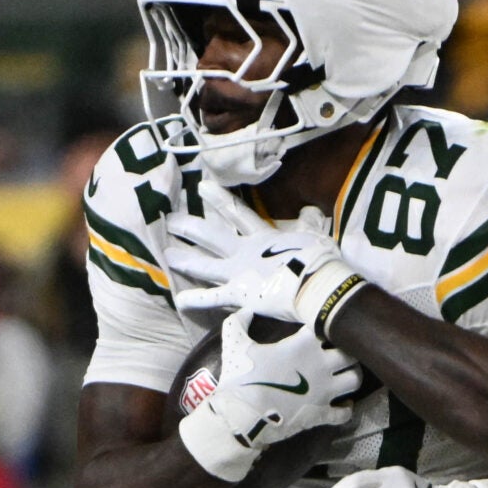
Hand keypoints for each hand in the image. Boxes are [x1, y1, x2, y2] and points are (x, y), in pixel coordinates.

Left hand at [170, 190, 359, 328]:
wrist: (318, 285)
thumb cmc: (320, 260)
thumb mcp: (315, 236)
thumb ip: (308, 224)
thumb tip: (311, 211)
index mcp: (263, 237)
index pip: (238, 214)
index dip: (220, 199)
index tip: (202, 187)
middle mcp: (245, 252)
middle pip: (212, 237)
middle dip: (191, 228)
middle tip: (170, 220)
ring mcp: (239, 273)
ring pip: (206, 265)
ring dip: (186, 259)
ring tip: (167, 254)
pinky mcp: (239, 294)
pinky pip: (213, 297)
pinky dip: (197, 300)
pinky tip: (179, 300)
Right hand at [177, 310, 362, 482]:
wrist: (242, 414)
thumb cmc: (241, 376)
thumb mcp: (234, 343)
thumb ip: (238, 322)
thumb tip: (245, 311)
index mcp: (304, 344)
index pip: (326, 327)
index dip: (323, 327)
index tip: (318, 330)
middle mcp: (322, 365)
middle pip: (349, 353)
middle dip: (347, 351)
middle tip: (338, 354)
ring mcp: (326, 391)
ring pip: (355, 379)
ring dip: (352, 377)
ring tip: (345, 376)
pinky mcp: (323, 413)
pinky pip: (345, 413)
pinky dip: (346, 410)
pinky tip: (343, 406)